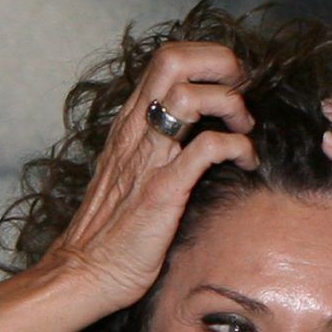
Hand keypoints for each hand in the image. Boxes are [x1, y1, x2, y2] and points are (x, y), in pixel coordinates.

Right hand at [0, 42, 255, 331]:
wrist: (84, 273)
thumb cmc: (111, 229)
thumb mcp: (129, 171)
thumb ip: (153, 143)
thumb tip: (194, 128)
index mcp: (129, 123)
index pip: (167, 59)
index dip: (209, 58)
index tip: (233, 82)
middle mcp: (135, 131)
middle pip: (175, 60)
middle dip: (222, 64)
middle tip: (244, 90)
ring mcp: (146, 159)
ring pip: (190, 97)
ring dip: (230, 104)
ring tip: (245, 127)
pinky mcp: (162, 190)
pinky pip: (207, 148)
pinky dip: (238, 146)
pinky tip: (246, 161)